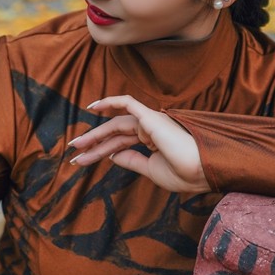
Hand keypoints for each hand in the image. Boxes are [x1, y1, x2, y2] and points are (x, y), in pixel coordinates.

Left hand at [69, 95, 210, 193]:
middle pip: (115, 135)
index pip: (121, 143)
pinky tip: (93, 106)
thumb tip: (111, 155)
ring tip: (76, 146)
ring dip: (95, 135)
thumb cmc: (183, 173)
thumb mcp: (151, 170)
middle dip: (93, 143)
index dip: (101, 152)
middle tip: (73, 153)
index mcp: (153, 140)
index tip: (82, 160)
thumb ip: (132, 160)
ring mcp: (150, 122)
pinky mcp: (150, 117)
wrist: (201, 170)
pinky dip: (111, 101)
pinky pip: (127, 102)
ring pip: (116, 125)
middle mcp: (151, 128)